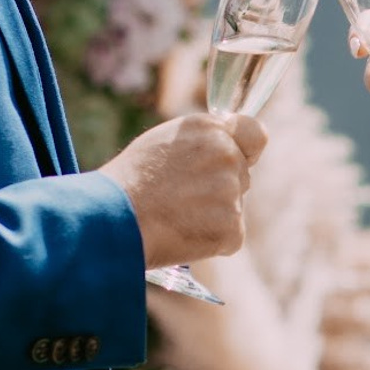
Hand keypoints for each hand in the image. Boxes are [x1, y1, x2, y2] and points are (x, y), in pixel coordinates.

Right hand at [100, 113, 265, 268]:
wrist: (113, 219)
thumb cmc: (129, 182)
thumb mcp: (163, 142)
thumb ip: (201, 142)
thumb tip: (228, 148)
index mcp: (211, 129)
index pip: (256, 134)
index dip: (246, 150)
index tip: (237, 160)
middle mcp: (228, 155)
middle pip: (241, 176)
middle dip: (218, 188)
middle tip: (179, 198)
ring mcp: (232, 192)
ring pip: (233, 208)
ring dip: (212, 216)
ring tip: (174, 216)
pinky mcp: (233, 228)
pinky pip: (230, 237)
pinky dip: (210, 241)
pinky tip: (181, 234)